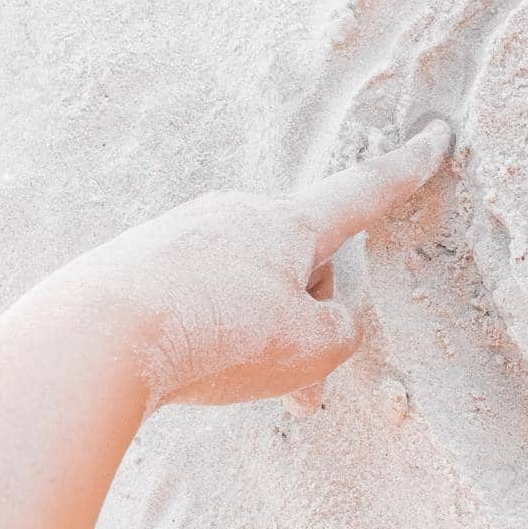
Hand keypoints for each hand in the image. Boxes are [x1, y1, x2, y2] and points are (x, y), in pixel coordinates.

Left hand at [44, 119, 453, 410]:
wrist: (94, 340)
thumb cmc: (219, 337)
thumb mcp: (314, 347)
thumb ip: (339, 332)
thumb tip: (316, 322)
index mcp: (290, 223)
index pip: (364, 192)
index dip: (407, 171)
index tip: (434, 136)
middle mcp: (235, 214)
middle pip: (298, 264)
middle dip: (308, 322)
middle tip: (307, 392)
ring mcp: (180, 235)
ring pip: (244, 287)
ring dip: (258, 337)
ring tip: (244, 390)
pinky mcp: (136, 264)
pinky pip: (194, 298)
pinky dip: (208, 336)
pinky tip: (188, 371)